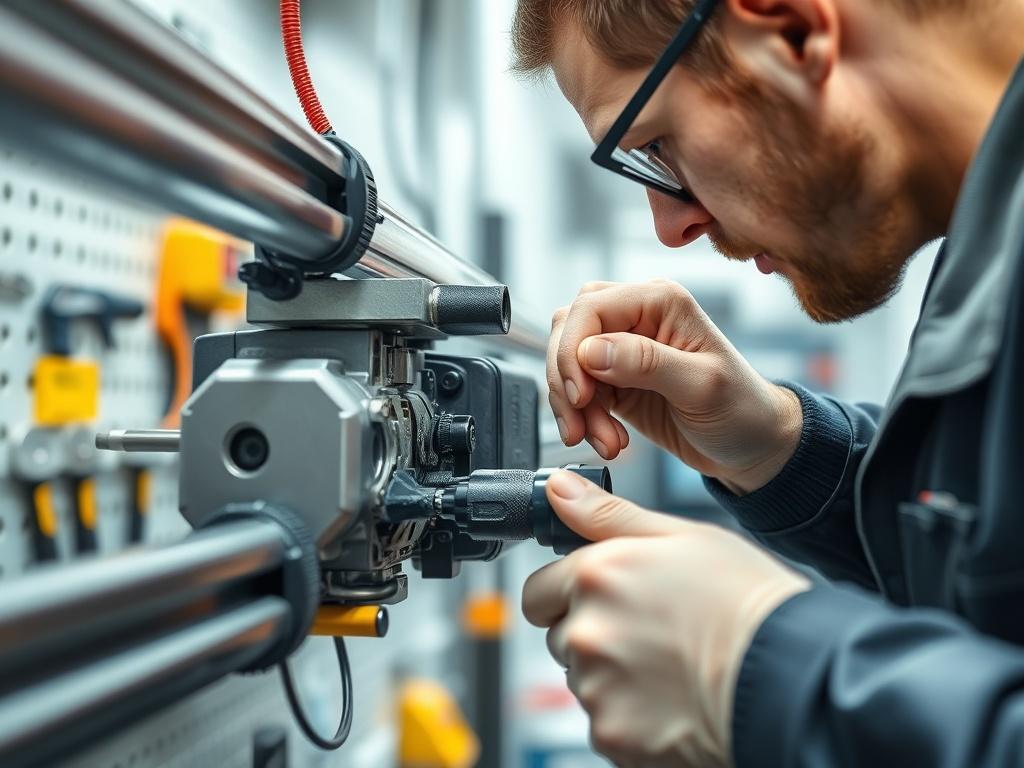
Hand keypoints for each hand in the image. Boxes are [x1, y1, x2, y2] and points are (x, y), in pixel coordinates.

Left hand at [522, 471, 809, 767]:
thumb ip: (607, 515)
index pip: (538, 591)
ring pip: (583, 681)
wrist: (791, 678)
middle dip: (593, 634)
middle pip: (561, 637)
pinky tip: (671, 700)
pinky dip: (630, 716)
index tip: (598, 601)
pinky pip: (605, 722)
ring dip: (612, 675)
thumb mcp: (682, 535)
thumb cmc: (747, 601)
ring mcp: (597, 688)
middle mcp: (587, 631)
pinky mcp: (613, 735)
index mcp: (597, 576)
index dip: (567, 595)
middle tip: (649, 633)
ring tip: (669, 667)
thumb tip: (559, 488)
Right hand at [548, 279, 800, 493]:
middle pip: (569, 330)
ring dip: (573, 407)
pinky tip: (608, 440)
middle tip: (580, 422)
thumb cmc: (743, 410)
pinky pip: (577, 391)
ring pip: (567, 363)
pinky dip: (582, 419)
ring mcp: (623, 349)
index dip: (572, 349)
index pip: (590, 307)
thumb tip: (589, 350)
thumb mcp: (701, 386)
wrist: (753, 447)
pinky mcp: (614, 381)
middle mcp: (638, 317)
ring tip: (604, 442)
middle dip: (566, 380)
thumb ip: (646, 362)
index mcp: (661, 301)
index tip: (581, 395)